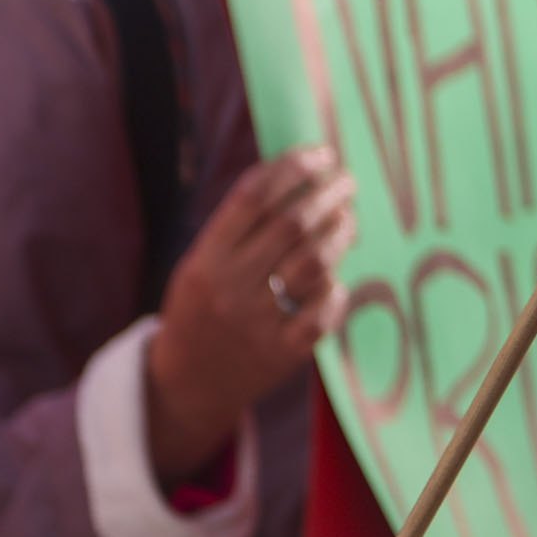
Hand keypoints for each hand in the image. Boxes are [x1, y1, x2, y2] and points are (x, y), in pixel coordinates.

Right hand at [146, 146, 355, 484]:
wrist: (186, 383)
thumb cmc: (201, 309)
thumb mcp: (200, 266)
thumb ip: (238, 231)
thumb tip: (296, 178)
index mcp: (204, 260)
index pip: (251, 198)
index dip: (290, 169)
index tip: (319, 154)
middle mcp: (229, 287)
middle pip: (291, 225)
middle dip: (327, 195)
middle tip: (347, 181)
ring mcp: (257, 321)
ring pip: (314, 263)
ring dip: (340, 234)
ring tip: (350, 220)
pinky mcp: (282, 352)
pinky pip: (323, 311)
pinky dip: (335, 290)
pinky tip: (337, 279)